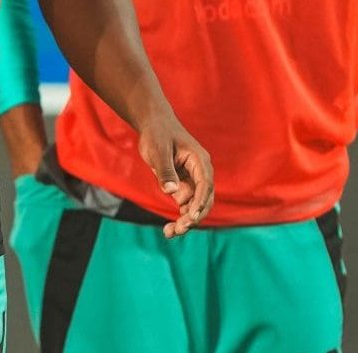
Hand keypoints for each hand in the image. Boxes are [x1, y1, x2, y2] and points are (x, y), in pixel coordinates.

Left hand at [136, 111, 213, 238]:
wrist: (152, 124)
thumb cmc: (157, 133)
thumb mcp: (159, 150)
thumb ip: (165, 170)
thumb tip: (171, 192)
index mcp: (200, 161)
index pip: (205, 185)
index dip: (200, 202)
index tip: (191, 216)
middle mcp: (200, 173)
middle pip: (204, 200)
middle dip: (193, 216)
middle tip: (179, 229)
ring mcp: (192, 181)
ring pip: (194, 206)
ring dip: (185, 221)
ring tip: (169, 233)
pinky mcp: (183, 186)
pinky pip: (184, 206)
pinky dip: (179, 217)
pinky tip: (168, 230)